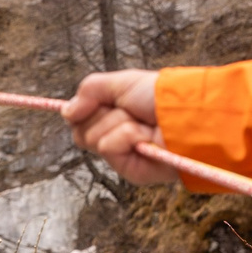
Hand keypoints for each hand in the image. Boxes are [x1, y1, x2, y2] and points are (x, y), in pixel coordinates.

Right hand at [61, 69, 176, 185]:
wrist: (186, 115)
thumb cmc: (160, 97)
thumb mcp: (120, 82)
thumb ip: (89, 90)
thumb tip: (65, 112)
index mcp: (113, 116)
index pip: (79, 119)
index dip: (79, 111)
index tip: (85, 104)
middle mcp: (115, 136)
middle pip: (80, 130)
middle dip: (102, 114)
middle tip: (127, 110)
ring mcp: (122, 155)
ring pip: (92, 137)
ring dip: (118, 123)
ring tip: (142, 123)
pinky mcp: (129, 170)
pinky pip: (107, 147)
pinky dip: (125, 136)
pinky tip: (145, 137)